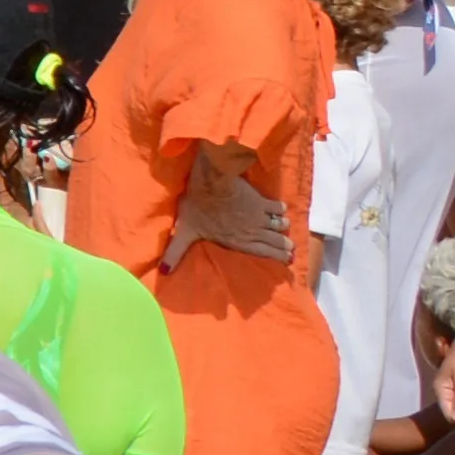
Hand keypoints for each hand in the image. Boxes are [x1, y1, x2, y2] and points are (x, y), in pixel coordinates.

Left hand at [172, 155, 296, 268]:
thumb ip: (175, 252)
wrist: (211, 183)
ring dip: (281, 227)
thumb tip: (162, 272)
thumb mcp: (183, 232)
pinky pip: (276, 206)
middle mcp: (252, 231)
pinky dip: (279, 209)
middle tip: (291, 249)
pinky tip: (280, 208)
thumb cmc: (197, 207)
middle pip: (274, 241)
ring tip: (284, 228)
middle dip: (284, 246)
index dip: (276, 257)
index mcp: (237, 241)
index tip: (288, 260)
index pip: (262, 253)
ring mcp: (258, 215)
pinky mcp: (260, 200)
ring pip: (278, 224)